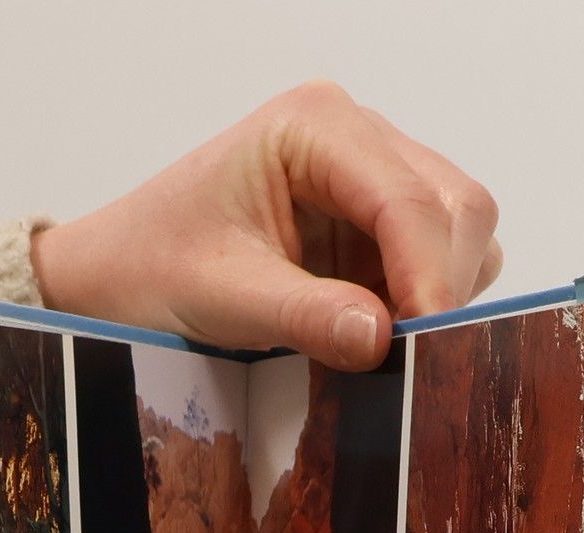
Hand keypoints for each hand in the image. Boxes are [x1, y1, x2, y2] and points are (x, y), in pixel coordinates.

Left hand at [32, 81, 501, 371]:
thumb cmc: (154, 266)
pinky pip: (438, 259)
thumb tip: (382, 339)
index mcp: (315, 126)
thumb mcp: (223, 296)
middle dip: (444, 283)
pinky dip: (424, 300)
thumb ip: (304, 315)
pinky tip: (375, 328)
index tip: (423, 344)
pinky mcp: (376, 223)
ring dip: (440, 293)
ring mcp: (372, 176)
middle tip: (410, 356)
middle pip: (456, 206)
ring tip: (383, 341)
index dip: (429, 275)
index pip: (407, 198)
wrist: (121, 273)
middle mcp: (356, 136)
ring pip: (461, 231)